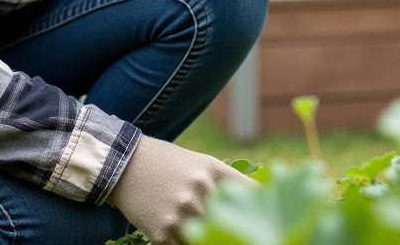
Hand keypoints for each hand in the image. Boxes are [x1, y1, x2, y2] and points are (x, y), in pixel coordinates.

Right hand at [107, 136, 254, 244]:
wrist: (124, 165)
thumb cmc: (169, 163)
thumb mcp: (203, 163)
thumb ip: (231, 182)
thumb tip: (264, 199)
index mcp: (212, 172)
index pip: (252, 196)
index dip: (266, 211)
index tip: (276, 223)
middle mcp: (198, 193)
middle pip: (230, 226)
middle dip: (234, 231)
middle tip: (235, 231)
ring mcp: (180, 215)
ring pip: (206, 240)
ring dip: (206, 238)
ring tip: (197, 225)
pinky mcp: (162, 233)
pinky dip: (184, 243)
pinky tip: (177, 229)